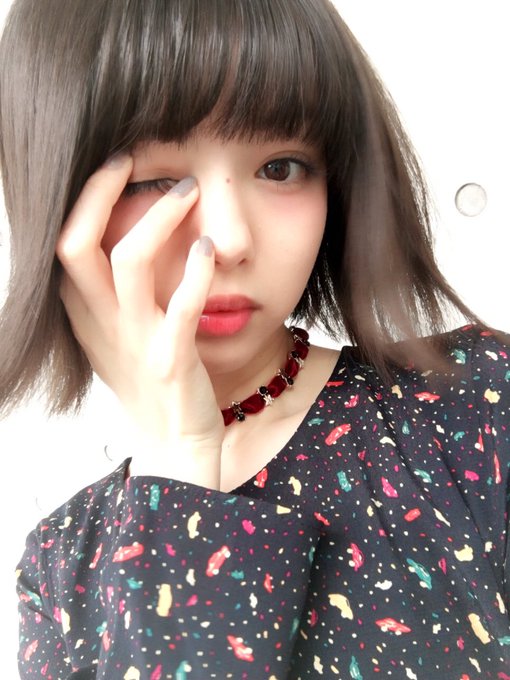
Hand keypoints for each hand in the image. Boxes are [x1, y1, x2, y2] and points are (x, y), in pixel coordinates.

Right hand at [56, 153, 224, 487]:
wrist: (174, 444)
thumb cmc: (149, 381)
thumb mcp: (115, 333)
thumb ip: (108, 291)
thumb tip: (117, 234)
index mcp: (85, 314)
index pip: (65, 243)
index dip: (85, 197)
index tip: (117, 161)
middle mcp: (101, 324)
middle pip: (78, 245)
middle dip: (103, 193)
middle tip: (135, 157)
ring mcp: (134, 342)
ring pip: (128, 264)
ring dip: (158, 218)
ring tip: (187, 190)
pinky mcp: (170, 362)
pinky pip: (179, 310)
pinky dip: (195, 273)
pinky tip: (209, 247)